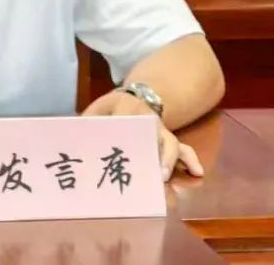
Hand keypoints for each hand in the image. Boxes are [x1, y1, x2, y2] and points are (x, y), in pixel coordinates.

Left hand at [82, 90, 203, 181]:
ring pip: (172, 143)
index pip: (124, 120)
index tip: (115, 147)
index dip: (120, 132)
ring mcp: (160, 130)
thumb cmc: (113, 107)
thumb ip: (88, 120)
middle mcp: (148, 120)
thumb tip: (76, 136)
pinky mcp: (168, 139)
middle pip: (153, 135)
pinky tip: (197, 172)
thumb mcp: (98, 107)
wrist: (137, 96)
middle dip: (152, 152)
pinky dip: (191, 159)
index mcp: (126, 108)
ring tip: (165, 177)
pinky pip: (183, 147)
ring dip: (171, 160)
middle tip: (151, 171)